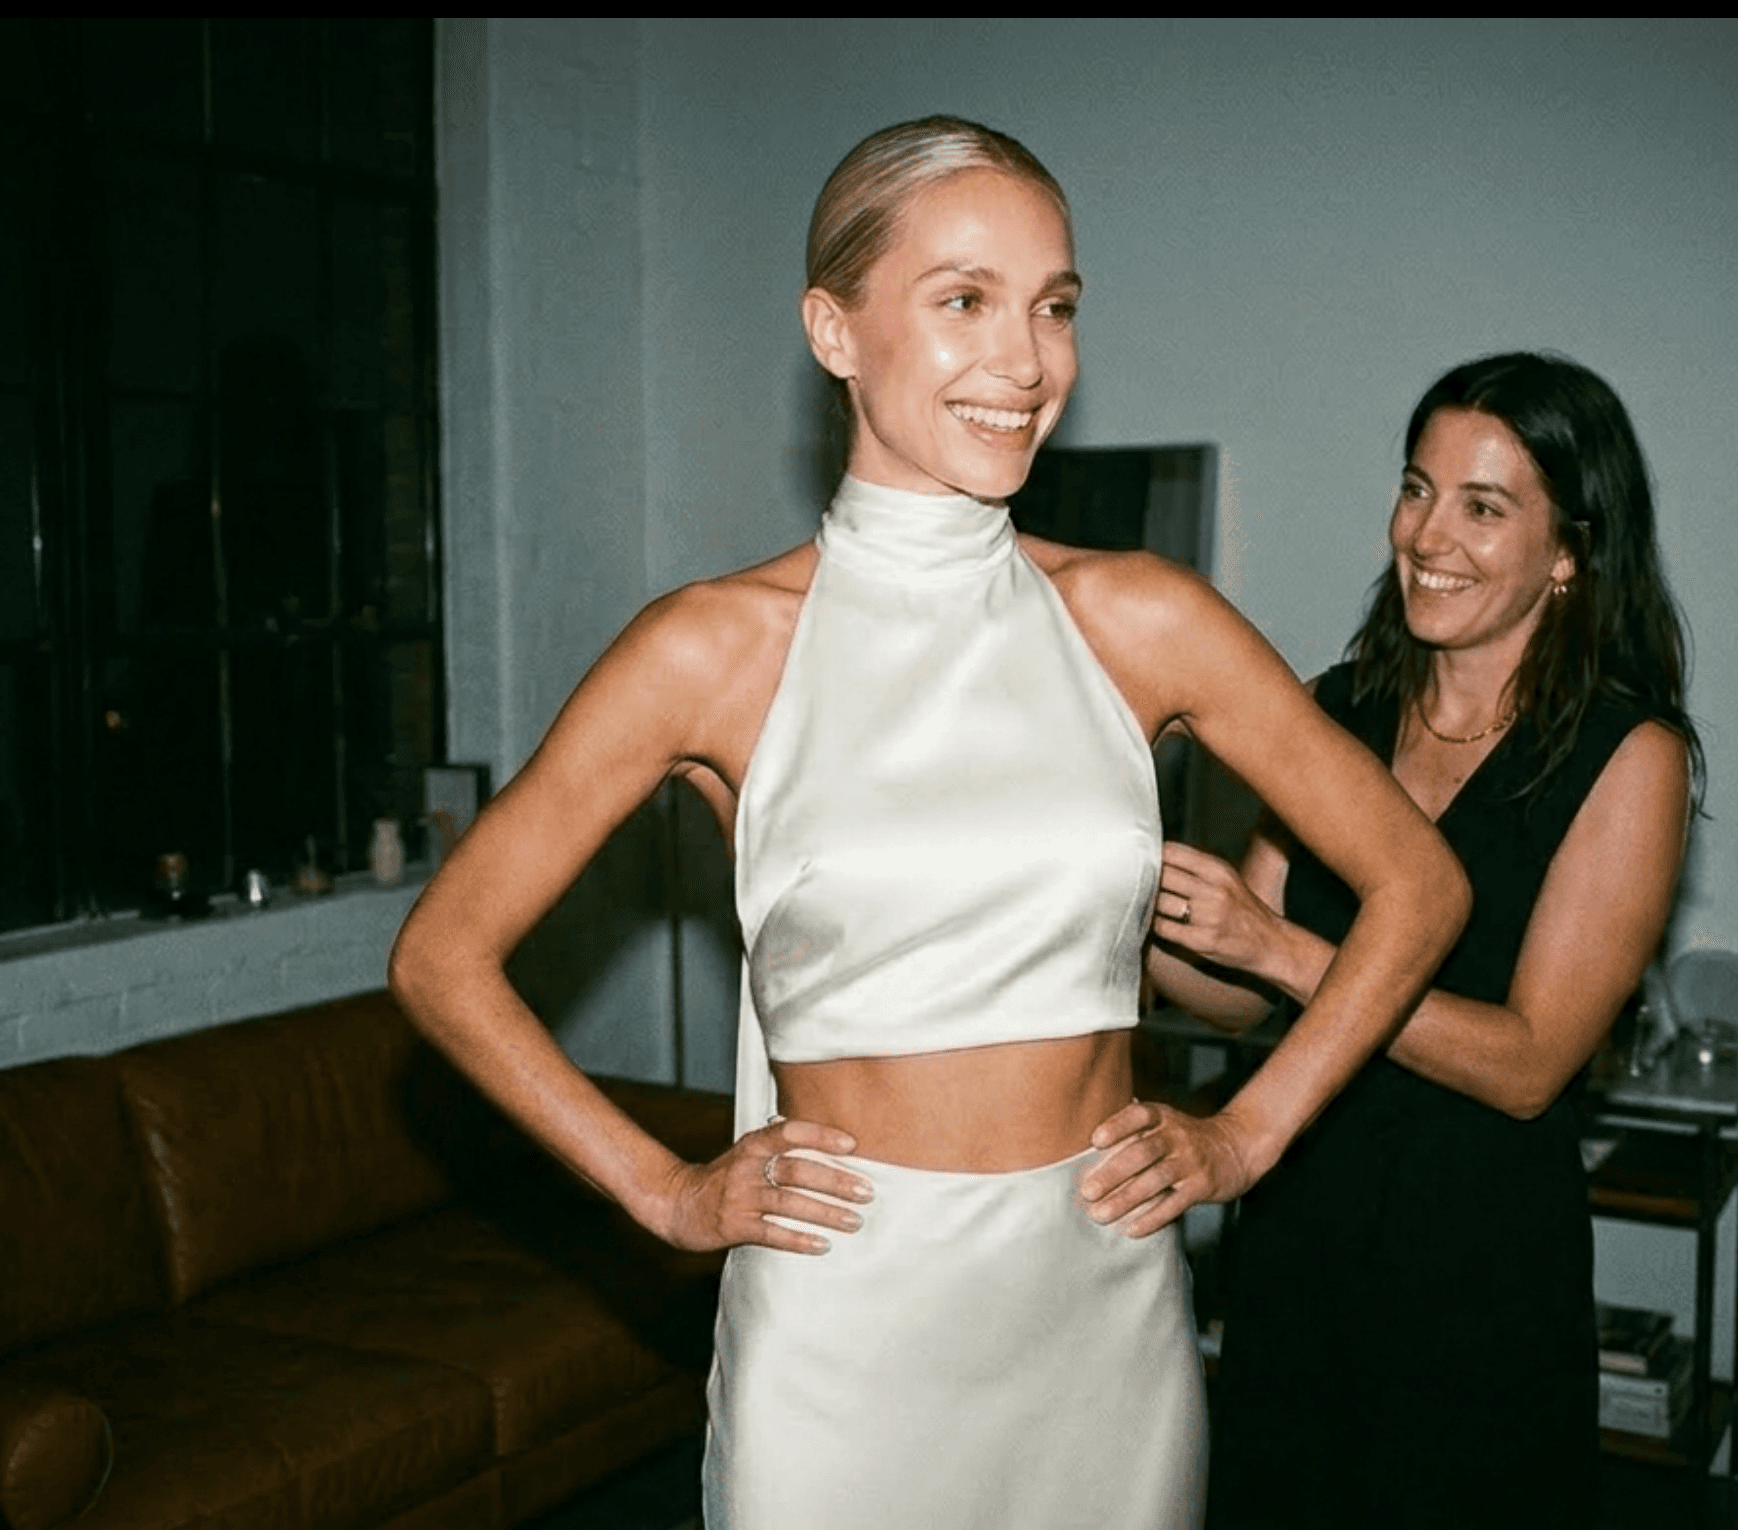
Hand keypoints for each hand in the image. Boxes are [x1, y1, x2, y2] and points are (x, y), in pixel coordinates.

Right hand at [657, 1117, 872, 1254]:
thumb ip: (777, 1144)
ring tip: (855, 1221)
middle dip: (836, 1181)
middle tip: (867, 1192)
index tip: (853, 1145)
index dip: (822, 1136)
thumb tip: (820, 1133)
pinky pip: (772, 1234)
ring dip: (826, 1213)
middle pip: (797, 1171)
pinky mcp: (734, 1226)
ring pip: (790, 1203)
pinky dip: (799, 1240)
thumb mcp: (746, 1152)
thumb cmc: (722, 1177)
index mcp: (752, 1145)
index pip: (790, 1132)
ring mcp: (740, 1198)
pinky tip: (823, 1244)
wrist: (675, 1202)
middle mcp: (747, 1168)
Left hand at [1079, 1099, 1259, 1236]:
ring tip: (1101, 1214)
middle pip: (1142, 1153)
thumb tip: (1088, 1150)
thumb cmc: (1186, 1138)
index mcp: (1163, 1117)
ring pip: (1155, 1180)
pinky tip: (1131, 1229)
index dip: (1117, 1126)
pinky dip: (1152, 1218)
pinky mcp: (1202, 1186)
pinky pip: (1175, 1204)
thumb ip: (1134, 1131)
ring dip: (1125, 1199)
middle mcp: (1177, 1136)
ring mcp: (1191, 1161)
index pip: (1139, 1115)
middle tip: (1087, 1192)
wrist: (1236, 1147)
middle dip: (1112, 1173)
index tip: (1095, 1141)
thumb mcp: (1165, 1123)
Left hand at [1152, 842, 1282, 979]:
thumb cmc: (1240, 908)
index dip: (1149, 856)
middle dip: (1146, 881)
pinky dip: (1155, 925)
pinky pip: (1163, 927)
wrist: (1269, 942)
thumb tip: (1155, 854)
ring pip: (1159, 902)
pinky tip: (1158, 923)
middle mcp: (1213, 890)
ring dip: (1149, 904)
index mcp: (1217, 869)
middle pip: (1161, 875)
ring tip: (1147, 905)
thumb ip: (1194, 865)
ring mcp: (1208, 916)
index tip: (1140, 862)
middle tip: (1136, 886)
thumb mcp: (1225, 877)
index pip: (1171, 852)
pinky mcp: (1201, 940)